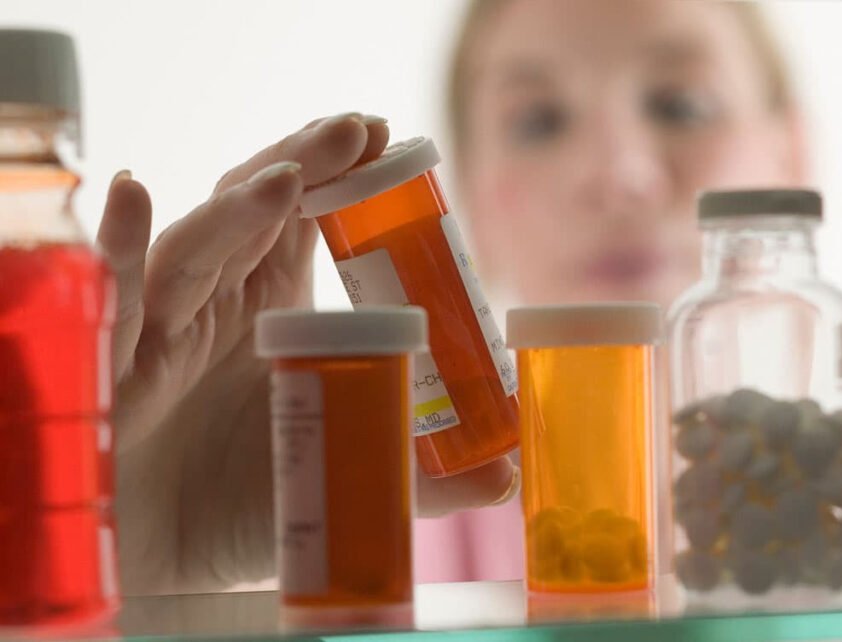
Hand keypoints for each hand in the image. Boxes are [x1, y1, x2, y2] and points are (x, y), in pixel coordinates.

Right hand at [99, 114, 519, 594]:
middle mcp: (217, 300)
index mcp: (274, 308)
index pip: (306, 221)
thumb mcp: (338, 476)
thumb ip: (416, 477)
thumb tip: (507, 477)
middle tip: (355, 131)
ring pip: (196, 246)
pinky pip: (114, 294)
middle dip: (302, 163)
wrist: (159, 564)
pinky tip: (132, 196)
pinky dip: (118, 244)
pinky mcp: (113, 360)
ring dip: (237, 209)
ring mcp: (163, 323)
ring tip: (286, 179)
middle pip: (253, 210)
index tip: (384, 140)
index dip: (338, 176)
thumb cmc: (243, 508)